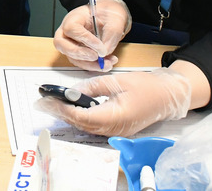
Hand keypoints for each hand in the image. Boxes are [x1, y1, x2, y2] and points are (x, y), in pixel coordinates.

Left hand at [36, 67, 191, 136]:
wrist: (167, 96)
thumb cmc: (146, 86)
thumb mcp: (117, 81)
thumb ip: (93, 87)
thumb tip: (72, 91)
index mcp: (117, 116)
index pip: (84, 117)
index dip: (65, 110)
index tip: (50, 101)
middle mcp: (116, 129)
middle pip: (83, 125)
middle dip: (62, 113)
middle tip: (44, 103)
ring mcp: (117, 131)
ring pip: (87, 128)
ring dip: (70, 116)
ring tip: (53, 105)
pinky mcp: (118, 129)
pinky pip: (95, 127)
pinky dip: (81, 118)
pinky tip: (71, 110)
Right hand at [53, 0, 130, 70]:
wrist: (109, 17)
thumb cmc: (108, 14)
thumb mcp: (114, 20)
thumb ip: (110, 35)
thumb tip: (105, 52)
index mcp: (74, 17)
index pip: (72, 28)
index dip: (85, 39)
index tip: (101, 48)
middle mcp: (67, 31)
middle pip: (61, 44)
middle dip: (79, 53)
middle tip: (96, 57)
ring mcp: (70, 43)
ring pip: (72, 57)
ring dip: (90, 64)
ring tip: (107, 63)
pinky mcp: (77, 53)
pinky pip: (80, 62)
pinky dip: (93, 66)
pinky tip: (106, 63)